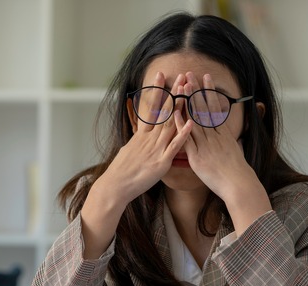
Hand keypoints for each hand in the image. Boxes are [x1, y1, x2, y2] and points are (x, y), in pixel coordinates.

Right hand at [79, 72, 192, 258]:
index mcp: (142, 135)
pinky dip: (184, 134)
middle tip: (181, 76)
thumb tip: (139, 136)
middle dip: (173, 93)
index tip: (161, 76)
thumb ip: (138, 142)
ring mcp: (156, 149)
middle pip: (164, 111)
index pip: (150, 108)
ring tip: (189, 91)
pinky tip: (192, 123)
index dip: (156, 91)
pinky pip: (175, 146)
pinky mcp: (161, 161)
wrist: (115, 186)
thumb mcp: (129, 151)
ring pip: (171, 124)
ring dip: (181, 107)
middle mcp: (149, 138)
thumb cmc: (121, 172)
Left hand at [180, 72, 270, 231]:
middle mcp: (214, 136)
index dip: (209, 92)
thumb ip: (230, 141)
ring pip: (195, 118)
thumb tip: (231, 136)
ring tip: (182, 86)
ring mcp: (205, 145)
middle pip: (204, 108)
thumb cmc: (237, 172)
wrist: (238, 185)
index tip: (205, 78)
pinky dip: (181, 125)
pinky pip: (187, 138)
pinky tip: (175, 113)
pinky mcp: (197, 156)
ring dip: (188, 101)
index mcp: (223, 133)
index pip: (215, 107)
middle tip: (190, 74)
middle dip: (196, 90)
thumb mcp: (236, 151)